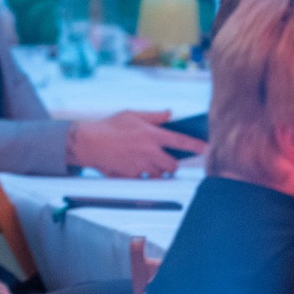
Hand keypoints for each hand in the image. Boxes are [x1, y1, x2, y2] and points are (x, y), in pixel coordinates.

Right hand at [68, 110, 206, 176]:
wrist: (86, 142)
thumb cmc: (109, 126)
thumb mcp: (133, 114)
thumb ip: (154, 116)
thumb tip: (169, 113)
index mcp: (152, 135)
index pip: (181, 142)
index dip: (196, 146)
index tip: (206, 148)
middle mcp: (149, 152)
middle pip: (172, 165)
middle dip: (173, 165)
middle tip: (168, 160)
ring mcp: (139, 165)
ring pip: (159, 175)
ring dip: (159, 172)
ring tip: (151, 165)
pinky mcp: (129, 176)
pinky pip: (143, 179)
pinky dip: (142, 176)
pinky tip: (135, 168)